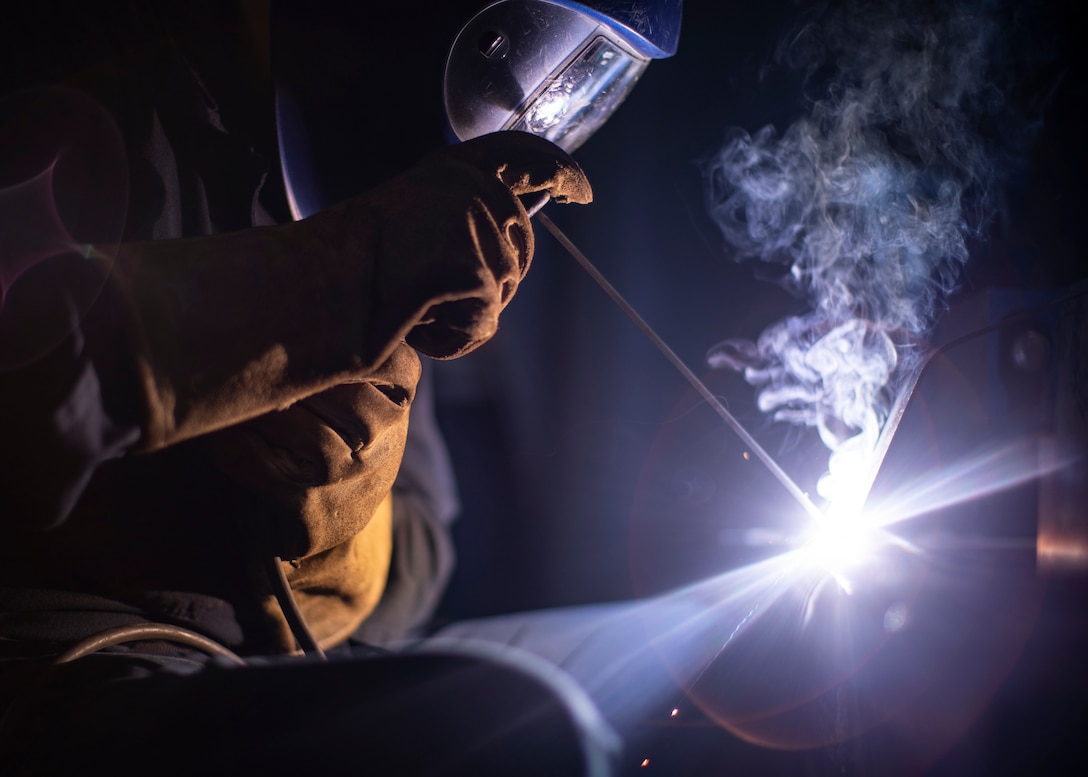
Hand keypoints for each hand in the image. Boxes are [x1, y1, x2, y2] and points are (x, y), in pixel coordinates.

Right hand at [318, 131, 592, 359]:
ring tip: (407, 304)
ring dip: (459, 312)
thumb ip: (449, 220)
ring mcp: (476, 228)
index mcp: (448, 170)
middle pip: (518, 248)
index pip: (522, 155)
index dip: (558, 172)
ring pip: (501, 292)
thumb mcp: (404, 221)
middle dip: (489, 283)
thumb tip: (485, 250)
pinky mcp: (477, 271)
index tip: (579, 190)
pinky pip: (483, 324)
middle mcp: (470, 189)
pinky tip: (412, 324)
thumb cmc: (341, 268)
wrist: (308, 293)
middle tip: (430, 297)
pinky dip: (450, 338)